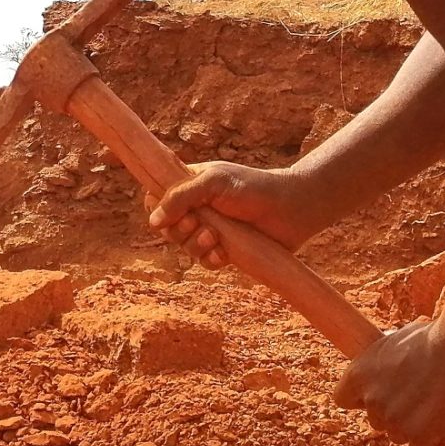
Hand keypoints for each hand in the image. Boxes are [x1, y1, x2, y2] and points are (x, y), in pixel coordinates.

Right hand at [148, 161, 326, 267]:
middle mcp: (197, 209)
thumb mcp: (213, 183)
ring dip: (196, 245)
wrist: (291, 208)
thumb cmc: (253, 187)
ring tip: (216, 237)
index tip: (170, 213)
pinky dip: (211, 260)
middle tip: (198, 224)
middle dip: (180, 231)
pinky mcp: (226, 250)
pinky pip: (205, 262)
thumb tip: (153, 222)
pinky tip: (224, 253)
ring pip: (185, 247)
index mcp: (190, 186)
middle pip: (168, 228)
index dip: (158, 209)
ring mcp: (211, 231)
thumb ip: (181, 197)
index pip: (157, 198)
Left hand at [332, 318, 444, 445]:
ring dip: (414, 428)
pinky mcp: (419, 436)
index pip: (343, 399)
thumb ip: (386, 364)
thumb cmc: (435, 336)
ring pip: (398, 436)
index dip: (362, 398)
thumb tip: (390, 370)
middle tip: (419, 398)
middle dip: (394, 413)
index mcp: (358, 374)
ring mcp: (394, 421)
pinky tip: (443, 432)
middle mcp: (371, 400)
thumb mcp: (397, 341)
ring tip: (437, 408)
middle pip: (376, 420)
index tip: (379, 393)